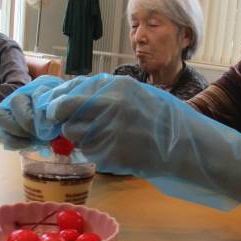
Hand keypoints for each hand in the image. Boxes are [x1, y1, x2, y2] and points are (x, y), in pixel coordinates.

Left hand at [0, 74, 240, 209]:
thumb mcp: (136, 95)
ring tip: (108, 139)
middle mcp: (111, 104)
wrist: (188, 146)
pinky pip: (92, 154)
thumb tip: (71, 99)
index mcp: (117, 86)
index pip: (68, 91)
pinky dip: (98, 155)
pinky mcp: (115, 153)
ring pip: (75, 136)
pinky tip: (119, 151)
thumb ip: (105, 94)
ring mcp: (113, 129)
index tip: (53, 113)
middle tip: (64, 129)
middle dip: (61, 122)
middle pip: (64, 113)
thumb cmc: (162, 119)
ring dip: (83, 140)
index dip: (56, 104)